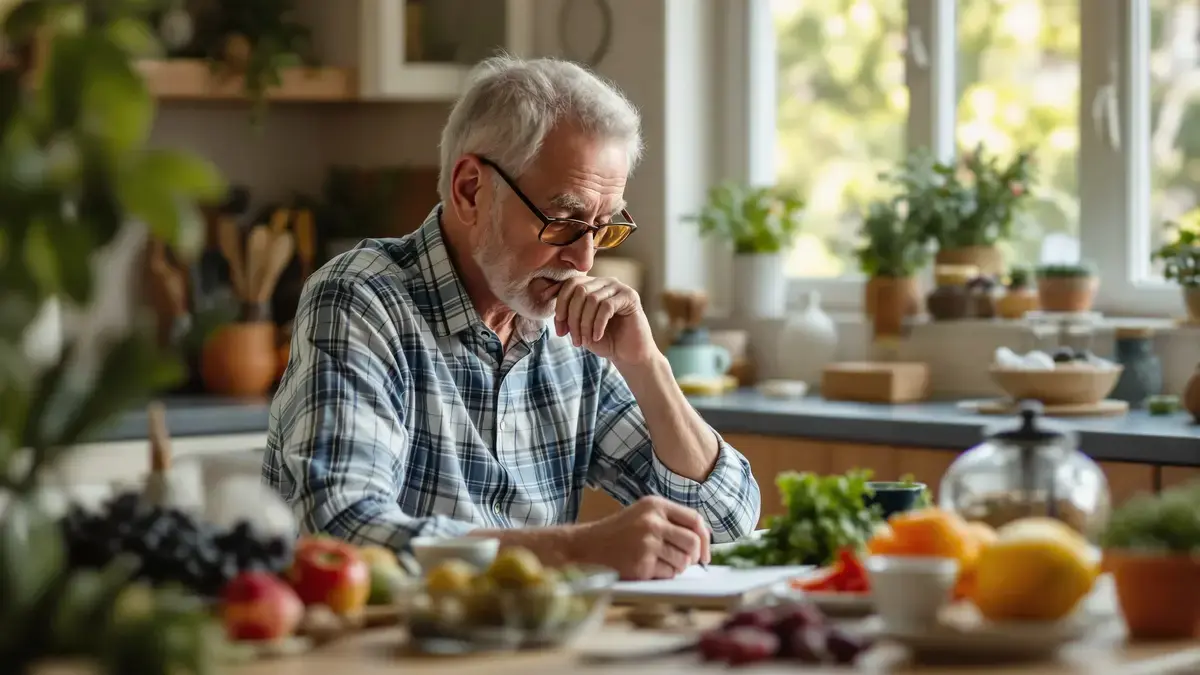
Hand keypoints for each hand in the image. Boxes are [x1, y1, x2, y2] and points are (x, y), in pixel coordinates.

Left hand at [554, 276, 656, 367]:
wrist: (628, 355)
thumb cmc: (604, 340)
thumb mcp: (579, 327)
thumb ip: (566, 312)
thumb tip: (545, 295)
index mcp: (592, 286)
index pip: (570, 283)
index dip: (560, 303)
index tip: (559, 323)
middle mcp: (605, 282)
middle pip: (579, 290)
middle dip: (572, 316)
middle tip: (572, 337)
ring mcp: (619, 287)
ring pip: (591, 299)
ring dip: (584, 323)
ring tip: (585, 340)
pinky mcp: (630, 297)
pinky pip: (606, 307)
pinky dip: (598, 324)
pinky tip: (597, 336)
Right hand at [569, 496, 710, 579]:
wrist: (590, 545)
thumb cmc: (621, 532)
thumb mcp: (645, 514)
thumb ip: (672, 521)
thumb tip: (704, 540)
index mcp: (655, 505)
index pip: (695, 520)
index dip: (705, 538)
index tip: (705, 552)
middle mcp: (652, 522)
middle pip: (693, 542)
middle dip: (694, 556)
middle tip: (687, 562)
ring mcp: (646, 543)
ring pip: (683, 561)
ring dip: (678, 567)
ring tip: (662, 563)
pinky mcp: (641, 564)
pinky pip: (669, 573)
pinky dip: (664, 575)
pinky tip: (650, 568)